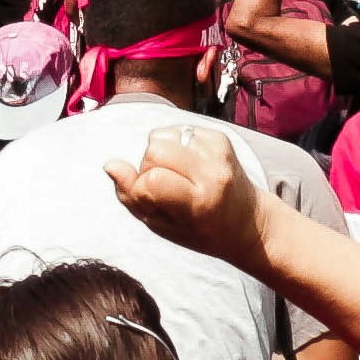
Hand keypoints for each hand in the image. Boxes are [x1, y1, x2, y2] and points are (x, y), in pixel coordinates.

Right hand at [111, 112, 268, 271]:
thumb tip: (111, 164)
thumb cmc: (200, 231)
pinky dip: (175, 146)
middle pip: (154, 149)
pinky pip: (176, 129)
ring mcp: (219, 150)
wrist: (248, 222)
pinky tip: (188, 164)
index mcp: (200, 202)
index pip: (152, 180)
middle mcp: (213, 172)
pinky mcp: (220, 136)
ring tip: (177, 174)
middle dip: (149, 167)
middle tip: (167, 188)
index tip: (156, 203)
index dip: (144, 190)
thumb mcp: (163, 227)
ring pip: (162, 135)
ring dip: (160, 153)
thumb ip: (132, 198)